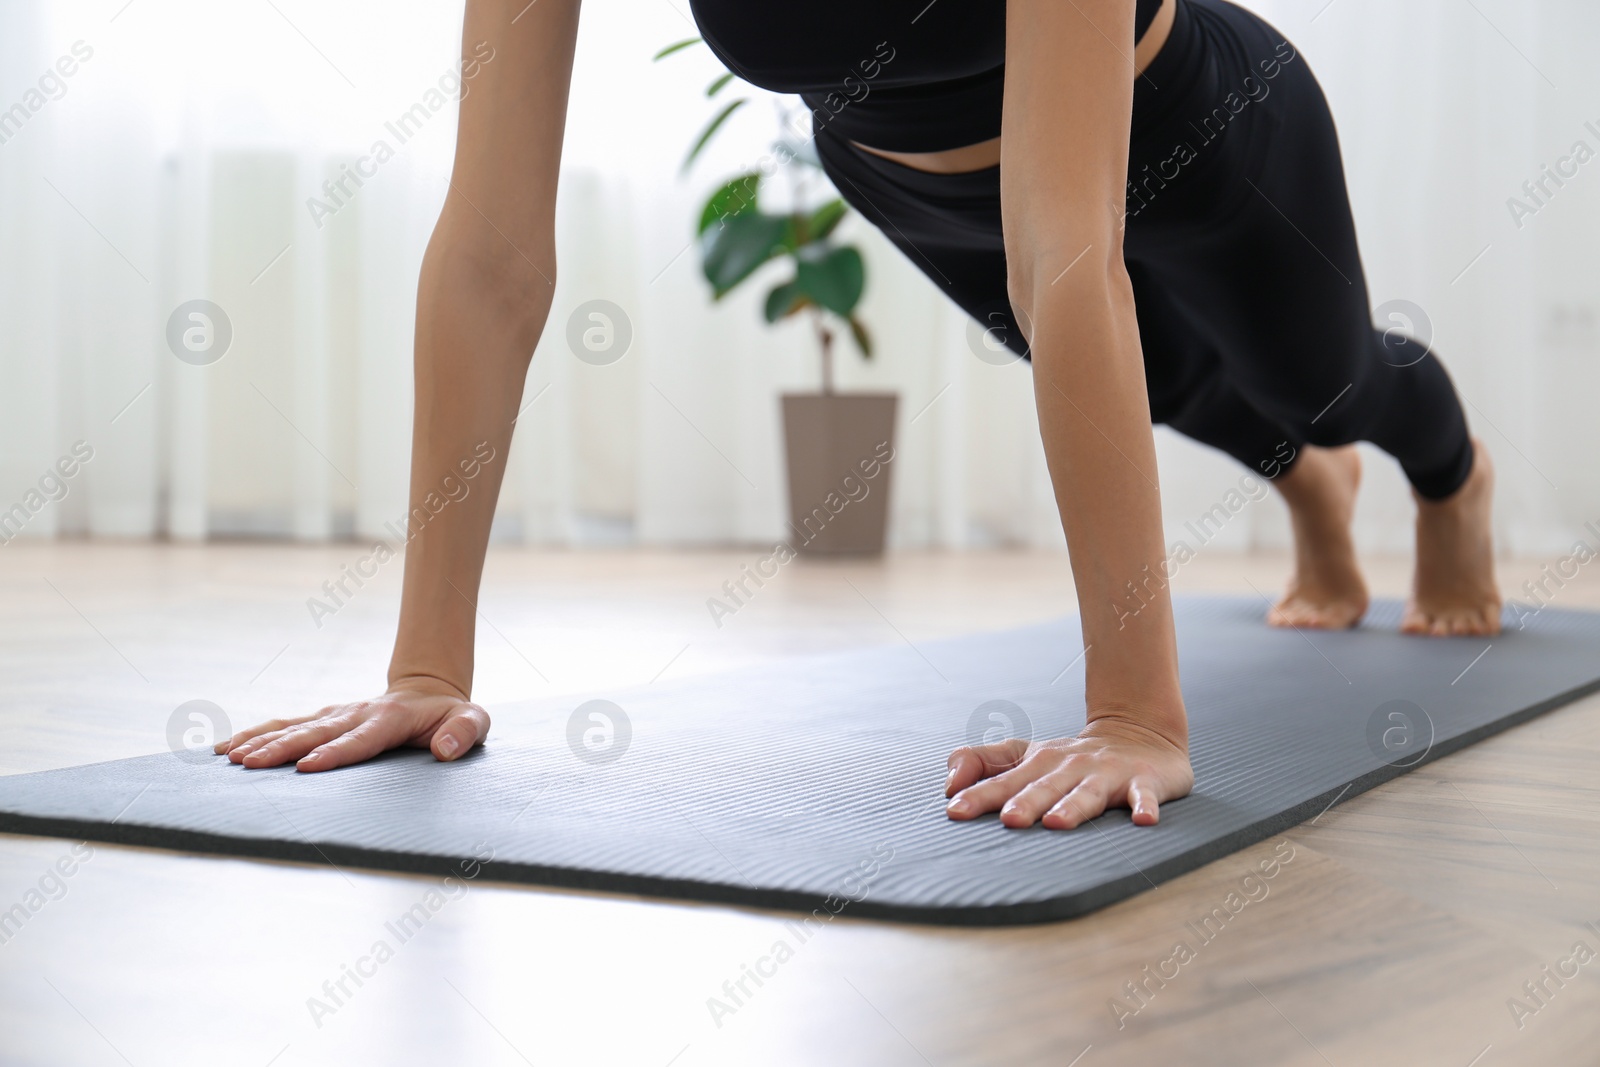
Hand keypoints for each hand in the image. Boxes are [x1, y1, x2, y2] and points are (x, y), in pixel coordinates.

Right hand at [215, 677, 489, 772]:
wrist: (430, 692)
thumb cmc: (452, 715)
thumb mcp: (473, 721)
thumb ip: (464, 732)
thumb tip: (446, 749)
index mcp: (391, 718)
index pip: (360, 739)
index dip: (336, 753)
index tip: (308, 767)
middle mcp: (356, 713)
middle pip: (316, 733)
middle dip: (283, 749)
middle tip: (251, 765)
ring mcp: (336, 714)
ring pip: (294, 727)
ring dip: (262, 741)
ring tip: (231, 757)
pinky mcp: (323, 718)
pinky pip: (285, 725)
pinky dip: (254, 734)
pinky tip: (225, 748)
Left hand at [944, 715, 1192, 828]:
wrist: (1139, 734)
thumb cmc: (1070, 758)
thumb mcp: (1024, 754)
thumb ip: (982, 763)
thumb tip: (948, 785)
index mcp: (1037, 764)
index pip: (1003, 782)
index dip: (979, 795)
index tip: (955, 811)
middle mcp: (1069, 768)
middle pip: (1044, 787)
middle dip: (1026, 802)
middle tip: (1008, 821)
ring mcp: (1106, 775)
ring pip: (1087, 793)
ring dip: (1073, 807)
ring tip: (1057, 823)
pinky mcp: (1142, 782)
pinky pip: (1143, 795)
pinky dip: (1144, 806)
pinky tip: (1143, 820)